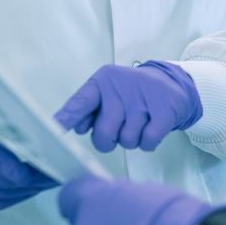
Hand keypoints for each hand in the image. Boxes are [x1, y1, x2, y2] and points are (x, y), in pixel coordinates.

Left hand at [55, 61, 201, 152]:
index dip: (67, 118)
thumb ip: (88, 109)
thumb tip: (78, 128)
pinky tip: (150, 128)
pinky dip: (147, 142)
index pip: (81, 102)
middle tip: (116, 131)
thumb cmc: (130, 93)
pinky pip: (147, 142)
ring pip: (127, 141)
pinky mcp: (164, 110)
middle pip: (104, 133)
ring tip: (137, 124)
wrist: (170, 83)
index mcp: (102, 82)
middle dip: (108, 141)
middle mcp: (121, 88)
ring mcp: (143, 99)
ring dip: (131, 140)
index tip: (55, 129)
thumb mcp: (107, 93)